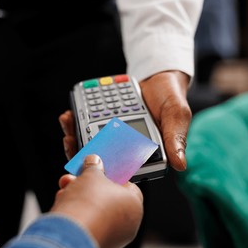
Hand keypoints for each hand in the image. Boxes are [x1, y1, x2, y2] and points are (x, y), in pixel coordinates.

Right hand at [51, 154, 143, 247]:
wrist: (70, 234)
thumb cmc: (89, 205)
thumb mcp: (91, 175)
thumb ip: (94, 167)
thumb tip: (94, 161)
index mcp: (135, 206)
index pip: (127, 186)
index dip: (111, 175)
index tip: (99, 170)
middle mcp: (128, 225)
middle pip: (108, 198)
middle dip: (88, 186)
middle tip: (78, 177)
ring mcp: (112, 238)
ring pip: (95, 212)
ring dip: (78, 199)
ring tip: (66, 190)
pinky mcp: (96, 245)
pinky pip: (87, 224)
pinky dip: (77, 215)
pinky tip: (64, 206)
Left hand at [58, 70, 190, 170]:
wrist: (158, 78)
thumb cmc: (170, 98)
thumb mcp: (176, 116)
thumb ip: (175, 138)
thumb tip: (180, 164)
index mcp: (143, 152)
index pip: (122, 166)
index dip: (104, 170)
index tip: (89, 163)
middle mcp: (126, 145)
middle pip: (101, 156)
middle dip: (82, 152)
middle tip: (69, 142)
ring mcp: (114, 133)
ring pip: (91, 141)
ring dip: (75, 134)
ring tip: (68, 123)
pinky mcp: (106, 120)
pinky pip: (89, 123)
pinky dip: (78, 120)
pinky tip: (70, 115)